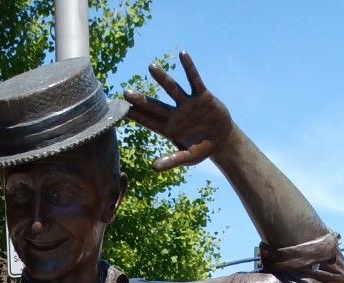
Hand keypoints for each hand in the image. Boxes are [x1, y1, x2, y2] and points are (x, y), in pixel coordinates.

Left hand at [123, 52, 232, 170]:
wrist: (221, 140)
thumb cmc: (202, 150)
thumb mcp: (188, 158)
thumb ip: (172, 160)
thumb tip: (154, 167)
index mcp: (169, 129)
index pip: (149, 121)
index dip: (136, 116)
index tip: (122, 112)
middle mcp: (175, 114)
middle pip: (155, 105)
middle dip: (141, 100)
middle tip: (125, 92)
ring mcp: (187, 103)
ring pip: (172, 89)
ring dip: (162, 78)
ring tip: (151, 67)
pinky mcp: (202, 96)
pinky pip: (194, 80)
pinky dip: (189, 68)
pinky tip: (182, 54)